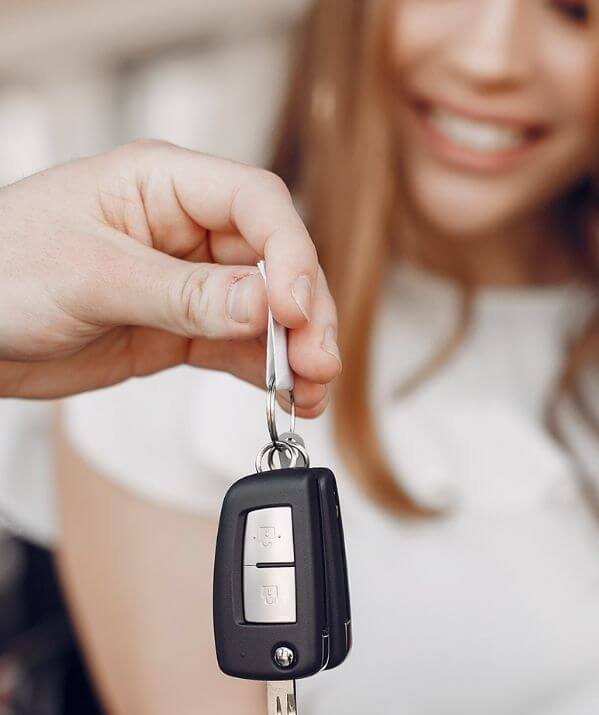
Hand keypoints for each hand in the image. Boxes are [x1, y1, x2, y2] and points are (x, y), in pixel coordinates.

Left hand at [0, 140, 339, 404]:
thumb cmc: (0, 272)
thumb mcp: (92, 276)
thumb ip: (182, 294)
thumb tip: (261, 305)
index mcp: (162, 184)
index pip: (256, 203)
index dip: (289, 254)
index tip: (294, 307)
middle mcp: (184, 230)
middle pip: (276, 261)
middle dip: (305, 312)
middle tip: (316, 360)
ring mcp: (186, 283)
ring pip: (266, 311)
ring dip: (296, 349)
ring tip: (310, 387)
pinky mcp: (178, 330)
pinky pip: (238, 348)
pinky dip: (267, 373)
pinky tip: (289, 395)